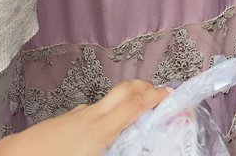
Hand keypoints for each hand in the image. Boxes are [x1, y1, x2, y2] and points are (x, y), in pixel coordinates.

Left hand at [0, 80, 167, 155]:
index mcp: (101, 129)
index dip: (155, 96)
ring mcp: (77, 113)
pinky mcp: (66, 118)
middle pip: (124, 89)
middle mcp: (91, 115)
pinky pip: (93, 110)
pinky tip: (104, 129)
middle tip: (158, 92)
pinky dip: (106, 113)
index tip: (169, 95)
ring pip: (108, 100)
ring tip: (135, 114)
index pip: (134, 104)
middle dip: (144, 86)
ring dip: (125, 100)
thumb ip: (114, 148)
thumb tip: (128, 145)